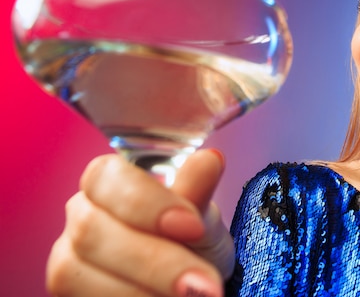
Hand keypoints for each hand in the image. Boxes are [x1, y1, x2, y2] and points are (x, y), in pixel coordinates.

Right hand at [46, 149, 233, 296]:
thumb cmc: (191, 240)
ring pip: (77, 275)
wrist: (189, 285)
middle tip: (205, 285)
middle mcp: (79, 216)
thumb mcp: (201, 217)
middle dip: (155, 262)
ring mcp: (66, 260)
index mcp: (106, 180)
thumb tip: (210, 160)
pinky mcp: (67, 296)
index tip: (193, 226)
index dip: (147, 203)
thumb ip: (198, 192)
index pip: (107, 177)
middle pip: (91, 231)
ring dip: (144, 292)